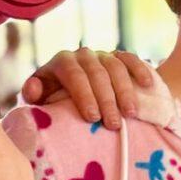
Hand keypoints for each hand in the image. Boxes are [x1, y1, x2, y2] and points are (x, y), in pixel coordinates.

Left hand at [19, 47, 172, 132]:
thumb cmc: (55, 103)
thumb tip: (34, 88)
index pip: (73, 74)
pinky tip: (147, 85)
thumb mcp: (41, 101)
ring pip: (115, 68)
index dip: (83, 95)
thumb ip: (34, 96)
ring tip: (131, 114)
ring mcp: (102, 55)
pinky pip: (130, 59)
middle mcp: (82, 55)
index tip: (92, 118)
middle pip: (96, 73)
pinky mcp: (119, 57)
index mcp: (61, 63)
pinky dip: (139, 70)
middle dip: (105, 99)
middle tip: (113, 124)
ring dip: (124, 91)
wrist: (72, 93)